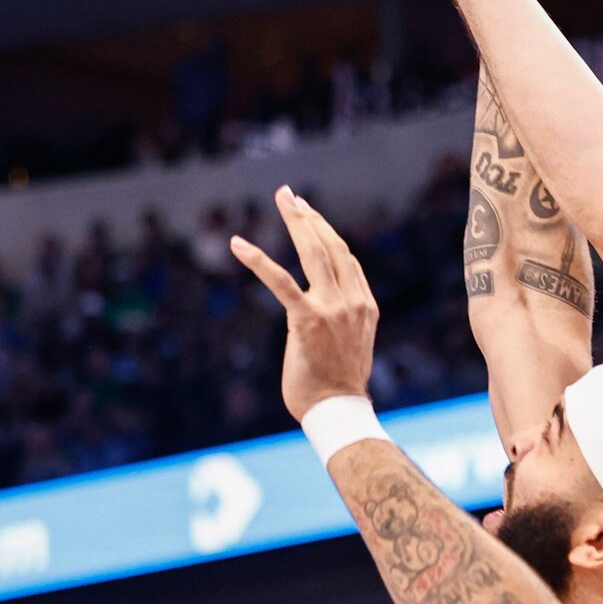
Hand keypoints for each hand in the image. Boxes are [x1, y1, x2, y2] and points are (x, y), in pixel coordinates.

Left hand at [229, 186, 380, 421]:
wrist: (338, 409)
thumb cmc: (338, 384)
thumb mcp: (350, 343)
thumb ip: (341, 320)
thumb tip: (322, 314)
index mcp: (365, 305)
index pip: (345, 259)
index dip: (326, 232)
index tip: (309, 215)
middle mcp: (353, 300)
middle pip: (332, 246)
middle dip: (310, 216)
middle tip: (290, 195)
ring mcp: (333, 308)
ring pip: (314, 252)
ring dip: (297, 221)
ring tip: (283, 198)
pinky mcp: (307, 319)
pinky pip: (281, 281)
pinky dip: (258, 260)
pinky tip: (238, 245)